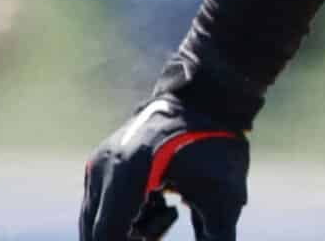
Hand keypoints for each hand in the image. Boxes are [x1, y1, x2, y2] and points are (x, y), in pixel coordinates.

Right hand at [79, 96, 248, 240]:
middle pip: (99, 232)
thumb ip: (216, 238)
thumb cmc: (218, 147)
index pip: (108, 235)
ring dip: (132, 230)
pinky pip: (104, 206)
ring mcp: (99, 162)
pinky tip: (160, 200)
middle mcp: (105, 166)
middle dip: (132, 240)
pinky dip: (129, 215)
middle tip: (166, 224)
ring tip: (168, 211)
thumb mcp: (224, 198)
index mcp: (128, 172)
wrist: (207, 98)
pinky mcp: (102, 161)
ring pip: (101, 221)